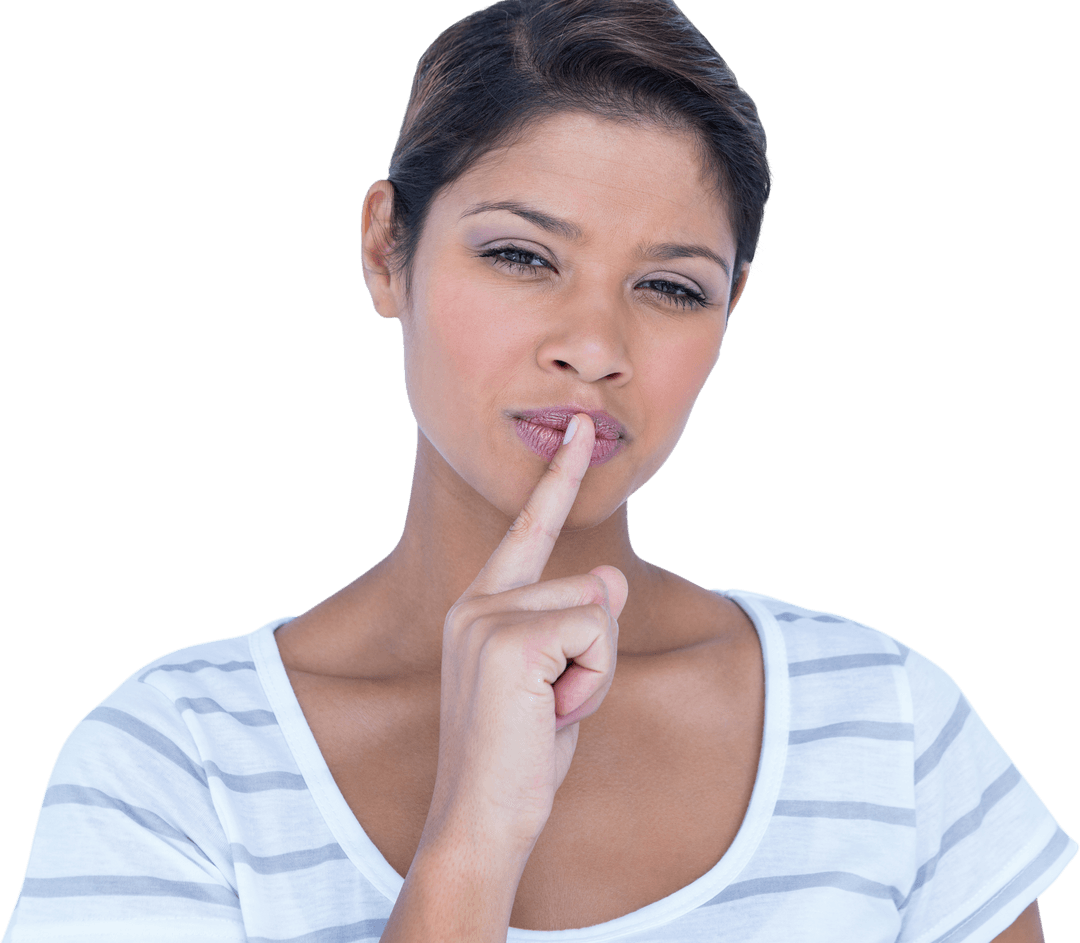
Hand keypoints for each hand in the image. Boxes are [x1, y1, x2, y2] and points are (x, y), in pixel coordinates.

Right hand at [423, 413, 628, 855]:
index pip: (530, 528)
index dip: (559, 477)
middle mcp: (477, 602)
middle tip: (554, 704)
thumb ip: (582, 622)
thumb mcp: (563, 679)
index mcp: (482, 605)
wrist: (482, 819)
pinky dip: (593, 683)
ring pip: (600, 610)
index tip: (582, 427)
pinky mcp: (508, 640)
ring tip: (549, 711)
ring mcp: (486, 618)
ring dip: (597, 672)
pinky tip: (552, 715)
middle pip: (594, 588)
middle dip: (600, 655)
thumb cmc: (521, 754)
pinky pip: (596, 634)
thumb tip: (611, 581)